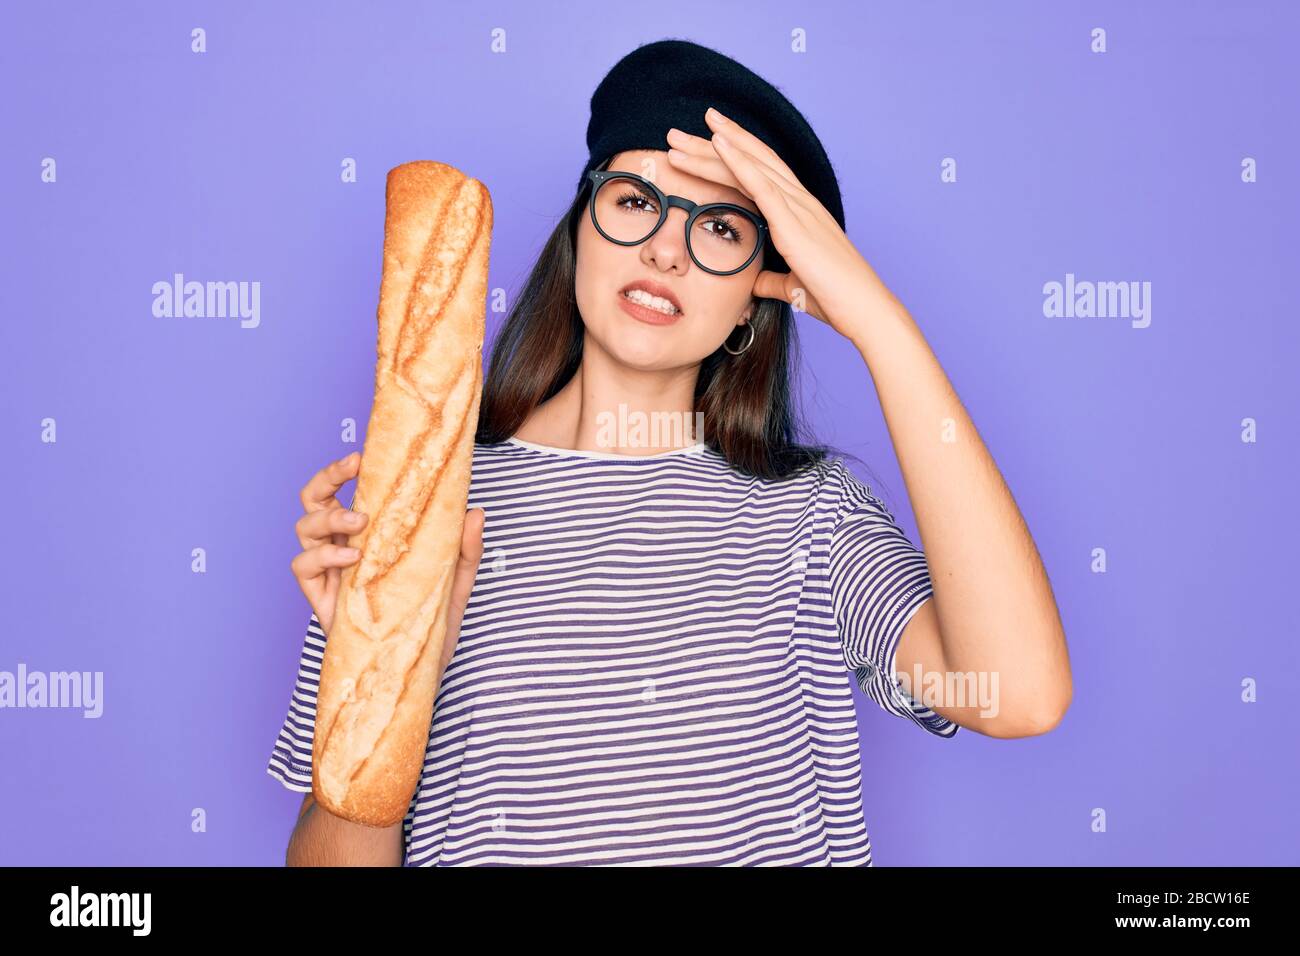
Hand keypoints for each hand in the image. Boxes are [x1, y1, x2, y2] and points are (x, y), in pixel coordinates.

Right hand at [290, 451, 486, 645]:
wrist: (416, 673)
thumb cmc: (429, 624)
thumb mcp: (454, 584)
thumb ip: (464, 550)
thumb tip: (475, 511)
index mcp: (369, 536)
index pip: (347, 491)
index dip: (346, 468)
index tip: (364, 455)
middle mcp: (343, 548)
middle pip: (314, 500)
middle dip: (326, 477)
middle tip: (352, 469)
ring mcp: (329, 573)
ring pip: (304, 527)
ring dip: (329, 517)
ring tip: (359, 522)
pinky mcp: (321, 600)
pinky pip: (302, 567)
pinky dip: (322, 556)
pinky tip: (352, 558)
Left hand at [665, 107, 894, 337]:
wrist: (863, 310)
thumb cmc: (836, 299)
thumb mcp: (793, 286)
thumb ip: (771, 279)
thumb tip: (754, 282)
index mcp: (799, 213)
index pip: (760, 173)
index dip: (732, 154)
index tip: (703, 141)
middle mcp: (799, 201)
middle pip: (750, 160)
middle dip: (711, 144)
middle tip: (676, 133)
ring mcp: (798, 208)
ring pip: (750, 165)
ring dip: (712, 147)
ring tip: (678, 134)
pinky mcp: (795, 222)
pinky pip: (762, 184)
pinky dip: (738, 161)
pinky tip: (717, 143)